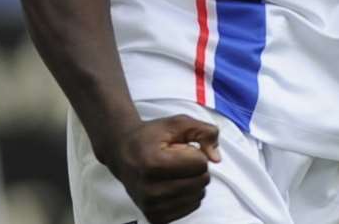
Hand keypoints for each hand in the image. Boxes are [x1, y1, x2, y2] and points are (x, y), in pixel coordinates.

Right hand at [108, 114, 222, 222]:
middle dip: (197, 167)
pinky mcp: (155, 217)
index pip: (200, 163)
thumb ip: (204, 132)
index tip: (179, 149)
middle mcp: (150, 190)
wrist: (122, 154)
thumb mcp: (178, 123)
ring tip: (174, 171)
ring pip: (198, 195)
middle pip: (201, 181)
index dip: (196, 152)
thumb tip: (216, 158)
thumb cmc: (151, 137)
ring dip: (193, 181)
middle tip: (177, 160)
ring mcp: (151, 206)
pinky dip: (189, 194)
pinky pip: (191, 207)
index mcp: (153, 164)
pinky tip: (174, 184)